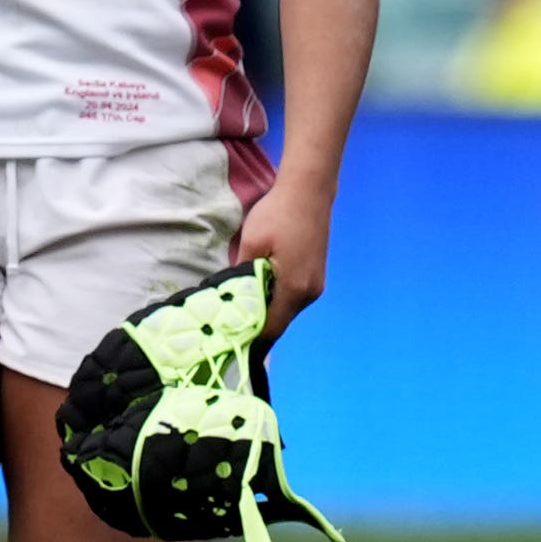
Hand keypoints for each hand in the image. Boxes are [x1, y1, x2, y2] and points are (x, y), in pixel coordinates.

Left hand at [236, 179, 331, 335]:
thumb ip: (241, 275)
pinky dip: (273, 301)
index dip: (250, 343)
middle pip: (279, 322)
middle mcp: (309, 293)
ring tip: (236, 315)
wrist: (309, 190)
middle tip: (225, 333)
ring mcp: (315, 285)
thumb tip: (230, 298)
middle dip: (254, 329)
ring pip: (284, 310)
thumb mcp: (251, 244)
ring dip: (263, 314)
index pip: (270, 330)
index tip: (229, 350)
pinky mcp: (314, 275)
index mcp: (294, 290)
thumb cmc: (278, 214)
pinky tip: (255, 295)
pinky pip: (290, 297)